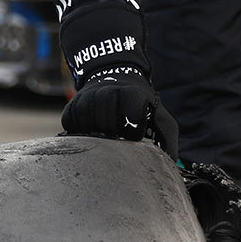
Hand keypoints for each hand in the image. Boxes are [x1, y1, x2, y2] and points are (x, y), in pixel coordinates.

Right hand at [61, 66, 178, 157]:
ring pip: (85, 119)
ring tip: (104, 135)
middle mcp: (109, 90)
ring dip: (95, 132)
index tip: (134, 135)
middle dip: (112, 132)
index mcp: (134, 93)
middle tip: (116, 138)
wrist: (116, 78)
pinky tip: (90, 132)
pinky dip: (78, 132)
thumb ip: (167, 138)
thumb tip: (170, 163)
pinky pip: (70, 123)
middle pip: (106, 118)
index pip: (131, 115)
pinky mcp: (72, 105)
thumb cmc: (141, 105)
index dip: (133, 131)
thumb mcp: (159, 116)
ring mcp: (88, 96)